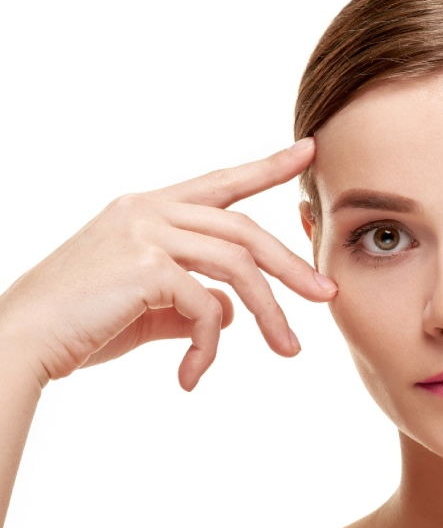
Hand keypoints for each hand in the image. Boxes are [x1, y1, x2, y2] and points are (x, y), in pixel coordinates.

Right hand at [0, 138, 334, 390]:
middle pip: (245, 230)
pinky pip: (207, 306)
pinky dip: (210, 345)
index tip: (307, 151)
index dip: (267, 166)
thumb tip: (234, 310)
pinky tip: (193, 376)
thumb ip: (192, 300)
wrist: (19, 343)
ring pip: (237, 267)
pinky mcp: (146, 264)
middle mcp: (150, 209)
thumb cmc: (80, 325)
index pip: (221, 182)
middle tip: (326, 296)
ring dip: (271, 314)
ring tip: (290, 351)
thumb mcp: (147, 307)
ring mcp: (147, 231)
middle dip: (291, 265)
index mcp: (150, 209)